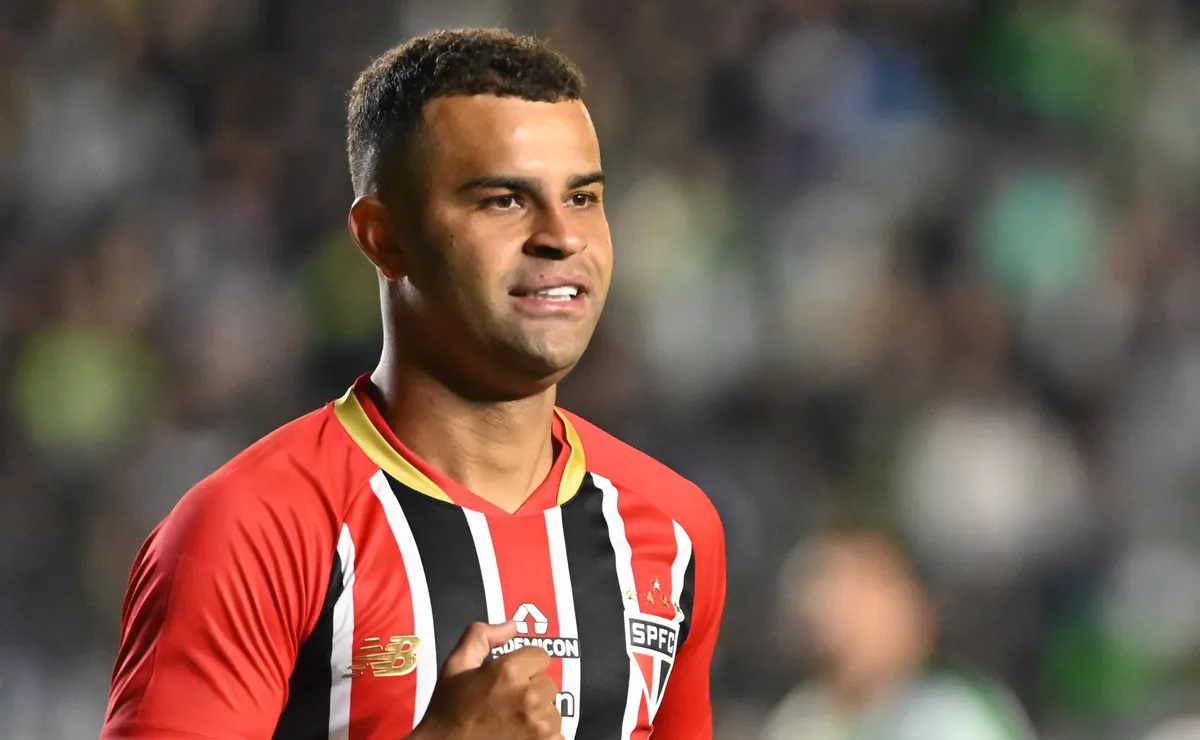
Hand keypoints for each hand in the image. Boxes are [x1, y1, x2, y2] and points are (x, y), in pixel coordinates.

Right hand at [411, 621, 562, 739]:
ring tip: (511, 722)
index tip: (509, 680)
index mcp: (510, 672)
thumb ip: (481, 636)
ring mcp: (540, 726)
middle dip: (531, 691)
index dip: (525, 666)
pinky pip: (557, 735)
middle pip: (549, 684)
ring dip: (538, 715)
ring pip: (553, 711)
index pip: (541, 656)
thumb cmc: (448, 712)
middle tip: (506, 704)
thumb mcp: (455, 666)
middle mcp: (530, 697)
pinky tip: (520, 737)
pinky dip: (543, 737)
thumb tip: (511, 626)